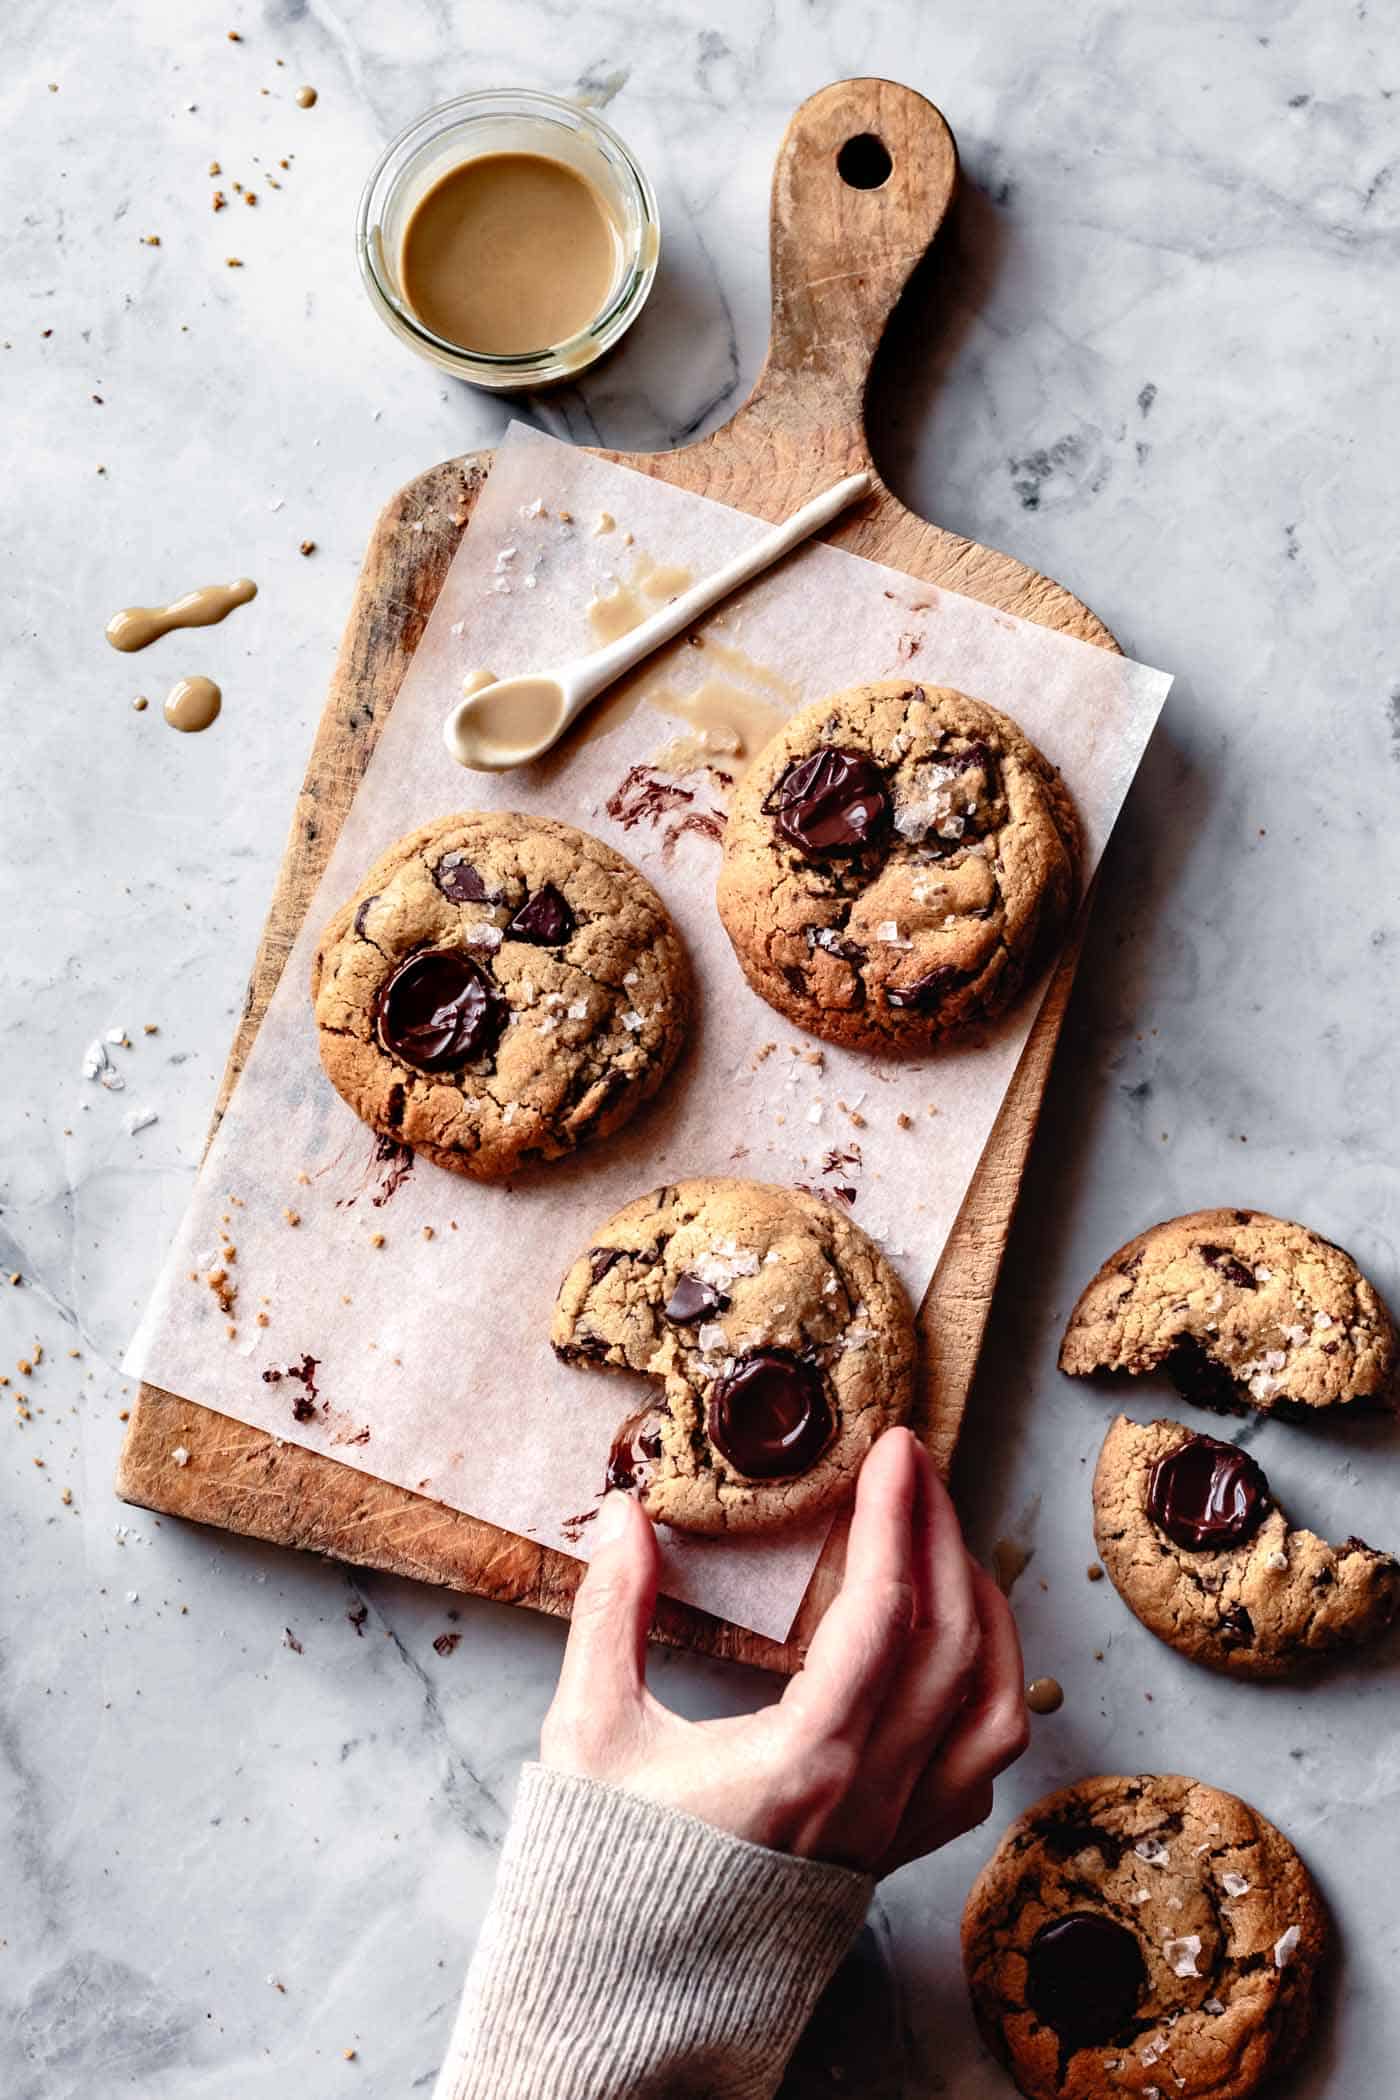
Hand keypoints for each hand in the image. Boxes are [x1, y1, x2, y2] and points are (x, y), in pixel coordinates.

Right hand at [540, 1426, 1028, 1876]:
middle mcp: (870, 1799)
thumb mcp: (591, 1731)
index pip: (884, 1613)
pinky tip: (957, 1652)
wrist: (623, 2000)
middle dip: (943, 1537)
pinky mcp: (893, 1855)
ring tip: (949, 1548)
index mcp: (804, 1762)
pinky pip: (979, 1768)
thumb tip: (626, 1516)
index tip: (896, 1449)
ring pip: (994, 1708)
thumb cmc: (604, 1871)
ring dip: (985, 1612)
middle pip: (952, 1643)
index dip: (897, 1517)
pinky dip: (988, 1692)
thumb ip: (612, 1614)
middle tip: (917, 1469)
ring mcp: (892, 1833)